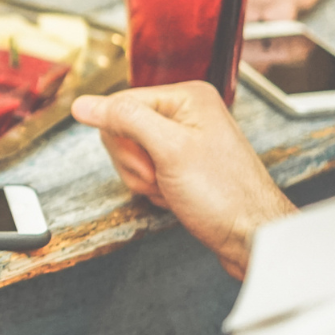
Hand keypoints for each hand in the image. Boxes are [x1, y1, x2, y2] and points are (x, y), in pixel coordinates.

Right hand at [72, 83, 295, 278]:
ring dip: (143, 179)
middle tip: (162, 176)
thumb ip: (124, 119)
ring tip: (171, 188)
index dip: (124, 138)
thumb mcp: (169, 150)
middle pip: (123, 129)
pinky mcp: (181, 164)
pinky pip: (145, 170)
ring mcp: (184, 140)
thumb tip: (83, 104)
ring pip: (130, 154)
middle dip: (135, 162)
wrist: (251, 237)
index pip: (121, 104)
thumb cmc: (225, 196)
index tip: (150, 160)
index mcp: (187, 97)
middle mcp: (187, 114)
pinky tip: (174, 196)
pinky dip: (153, 189)